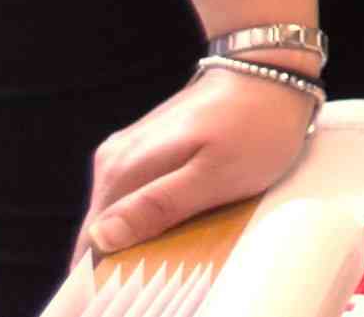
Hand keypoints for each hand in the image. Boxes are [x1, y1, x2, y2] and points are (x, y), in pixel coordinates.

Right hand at [73, 63, 315, 261]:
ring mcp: (130, 152)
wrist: (271, 69)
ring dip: (142, 243)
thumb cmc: (254, 126)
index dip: (105, 280)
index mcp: (123, 170)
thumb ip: (158, 206)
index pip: (91, 244)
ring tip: (178, 259)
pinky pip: (138, 198)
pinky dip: (154, 220)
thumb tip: (101, 239)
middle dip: (126, 264)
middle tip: (166, 282)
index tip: (133, 297)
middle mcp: (114, 160)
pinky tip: (182, 230)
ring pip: (121, 217)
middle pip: (103, 234)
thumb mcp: (215, 175)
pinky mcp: (149, 149)